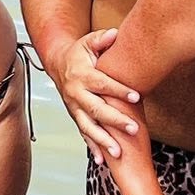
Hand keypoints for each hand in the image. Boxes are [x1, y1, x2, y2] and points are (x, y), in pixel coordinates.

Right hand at [50, 28, 140, 158]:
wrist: (58, 65)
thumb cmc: (79, 53)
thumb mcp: (88, 42)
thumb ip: (101, 39)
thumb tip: (115, 33)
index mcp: (82, 75)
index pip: (102, 84)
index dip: (118, 90)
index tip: (136, 96)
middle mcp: (76, 94)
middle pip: (96, 110)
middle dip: (115, 121)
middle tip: (134, 129)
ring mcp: (75, 108)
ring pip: (89, 127)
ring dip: (104, 141)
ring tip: (118, 153)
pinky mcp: (76, 118)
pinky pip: (84, 135)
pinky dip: (93, 148)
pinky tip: (104, 161)